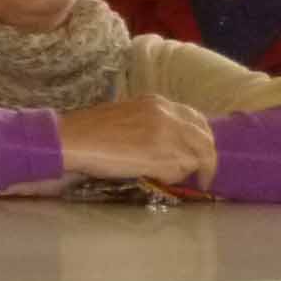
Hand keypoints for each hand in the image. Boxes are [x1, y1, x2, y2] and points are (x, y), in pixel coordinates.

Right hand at [57, 95, 217, 187]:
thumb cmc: (91, 129)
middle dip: (207, 160)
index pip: (197, 119)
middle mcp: (168, 115)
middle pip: (205, 140)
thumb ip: (153, 123)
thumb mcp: (129, 115)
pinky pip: (180, 170)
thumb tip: (169, 144)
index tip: (198, 154)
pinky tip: (155, 177)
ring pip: (196, 157)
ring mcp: (166, 135)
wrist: (73, 138)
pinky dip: (172, 178)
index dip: (202, 140)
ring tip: (169, 177)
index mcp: (158, 102)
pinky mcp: (160, 155)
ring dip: (186, 171)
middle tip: (201, 176)